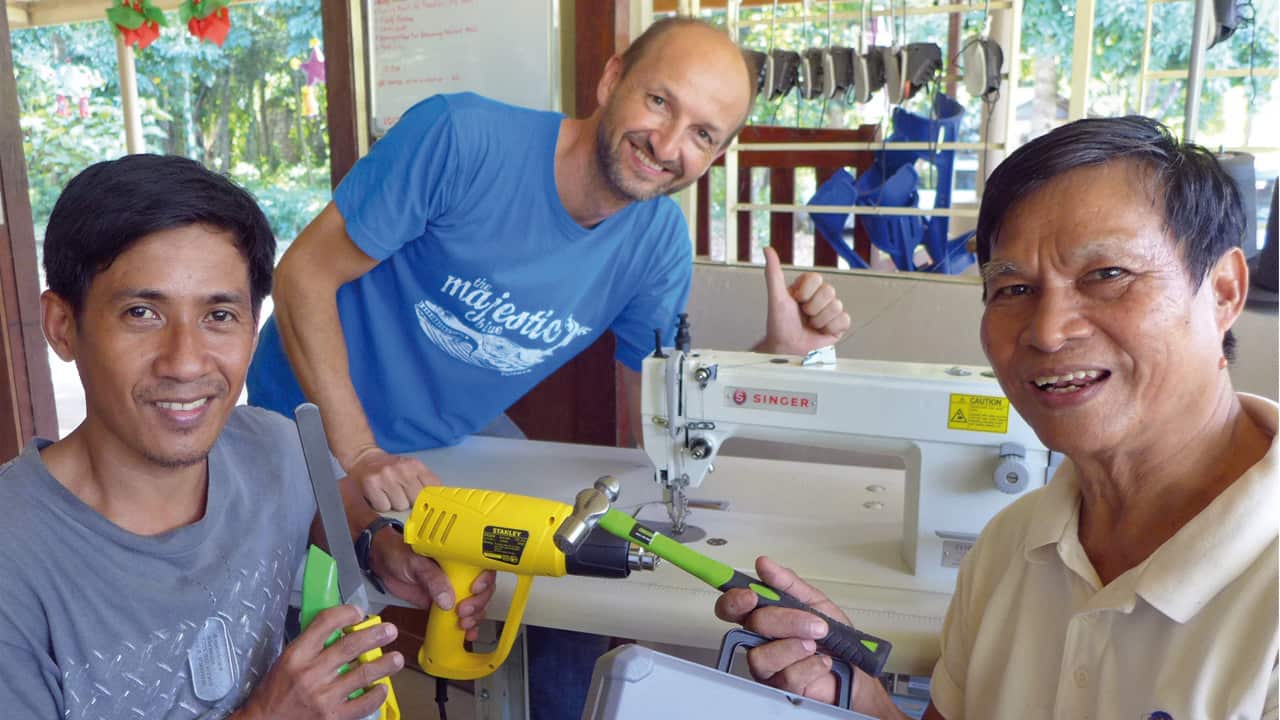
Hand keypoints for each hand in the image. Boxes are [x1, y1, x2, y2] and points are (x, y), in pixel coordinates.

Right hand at [234, 605, 400, 719]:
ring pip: (363, 673)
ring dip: (385, 664)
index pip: (325, 623)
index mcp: (297, 655)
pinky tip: (382, 687)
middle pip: (351, 646)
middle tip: (390, 630)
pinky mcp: (332, 717)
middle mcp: (311, 673)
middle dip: (376, 635)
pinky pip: (363, 704)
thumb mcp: (286, 660)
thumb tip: (341, 629)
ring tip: (396, 658)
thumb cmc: (275, 692)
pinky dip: (377, 695)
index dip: (346, 613)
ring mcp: (323, 696)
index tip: (359, 613)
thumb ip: (311, 645)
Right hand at [346, 447, 439, 511]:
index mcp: (415, 465)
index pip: (432, 487)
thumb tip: (438, 500)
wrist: (365, 458)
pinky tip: (379, 496)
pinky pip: (384, 507)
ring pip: (400, 506)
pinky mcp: (371, 484)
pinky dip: (381, 506)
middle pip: (416, 499)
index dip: (428, 497)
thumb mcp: (411, 468)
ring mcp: (386, 476)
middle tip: (401, 494)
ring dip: (395, 504)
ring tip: (389, 494)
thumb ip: (424, 481)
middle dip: (410, 501)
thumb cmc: (391, 468)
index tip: (424, 501)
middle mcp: (402, 469)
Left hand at [370, 531, 497, 641]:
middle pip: (483, 590)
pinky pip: (460, 614)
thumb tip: (448, 601)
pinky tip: (467, 633)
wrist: (382, 563)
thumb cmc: (399, 553)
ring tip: (464, 624)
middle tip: (463, 612)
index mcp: (458, 557)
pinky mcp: (444, 604)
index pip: (482, 567)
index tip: (475, 589)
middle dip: (478, 604)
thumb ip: (432, 579)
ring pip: (475, 604)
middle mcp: (460, 573)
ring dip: (475, 617)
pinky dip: (466, 625)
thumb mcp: (416, 563)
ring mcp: (453, 589)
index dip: (485, 580)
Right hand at [715, 556, 850, 704]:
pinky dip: (810, 665)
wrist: (854, 670)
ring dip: (796, 646)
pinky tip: (821, 662)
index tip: (750, 595)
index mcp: (762, 615)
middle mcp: (759, 640)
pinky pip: (786, 675)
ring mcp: (767, 665)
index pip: (732, 606)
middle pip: (752, 625)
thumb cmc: (832, 638)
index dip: (734, 599)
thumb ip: (787, 583)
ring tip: (816, 644)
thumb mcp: (814, 601)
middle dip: (786, 620)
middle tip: (814, 623)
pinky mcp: (780, 688)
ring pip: (762, 655)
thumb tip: (764, 564)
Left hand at [756, 245, 850, 354]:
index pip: (816, 278)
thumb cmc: (780, 324)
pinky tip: (820, 331)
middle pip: (829, 291)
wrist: (787, 349)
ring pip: (836, 306)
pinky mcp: (839, 325)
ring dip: (819, 320)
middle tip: (803, 315)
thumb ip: (773, 273)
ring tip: (810, 325)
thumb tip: (767, 249)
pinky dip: (830, 328)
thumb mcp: (776, 296)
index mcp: (807, 286)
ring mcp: (831, 310)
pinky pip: (844, 319)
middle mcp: (820, 296)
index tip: (795, 301)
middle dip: (812, 308)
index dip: (805, 292)